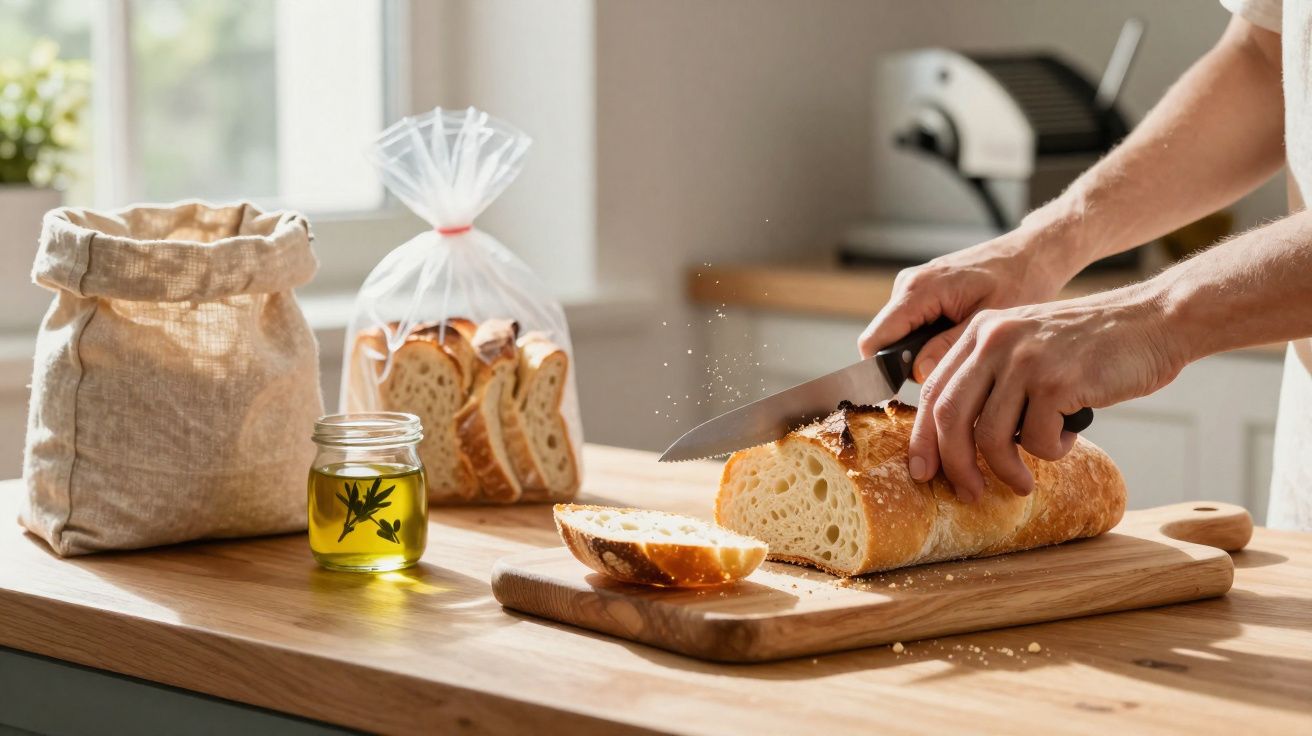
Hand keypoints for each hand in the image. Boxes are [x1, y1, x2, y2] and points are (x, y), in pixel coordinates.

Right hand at [858, 222, 1080, 381]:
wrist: (1032, 253)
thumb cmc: (1019, 280)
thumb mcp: (988, 320)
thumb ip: (948, 347)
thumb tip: (917, 372)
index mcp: (918, 289)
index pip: (874, 342)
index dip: (884, 372)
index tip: (917, 390)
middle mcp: (908, 285)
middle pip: (885, 344)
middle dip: (911, 365)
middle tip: (956, 371)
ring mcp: (913, 288)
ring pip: (898, 338)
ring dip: (923, 354)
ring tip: (965, 352)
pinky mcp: (923, 293)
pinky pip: (912, 327)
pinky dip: (931, 342)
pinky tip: (962, 340)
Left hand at [910, 286, 1184, 500]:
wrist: (1155, 322)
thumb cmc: (1093, 346)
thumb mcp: (1029, 346)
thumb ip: (993, 378)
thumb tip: (958, 440)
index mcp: (981, 332)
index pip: (933, 391)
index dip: (923, 438)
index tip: (923, 472)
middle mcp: (995, 340)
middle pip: (949, 416)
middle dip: (954, 464)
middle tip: (968, 492)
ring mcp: (1025, 359)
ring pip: (990, 435)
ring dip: (1006, 470)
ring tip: (1023, 482)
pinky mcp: (1057, 381)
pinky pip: (1037, 439)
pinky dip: (1051, 451)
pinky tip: (1068, 435)